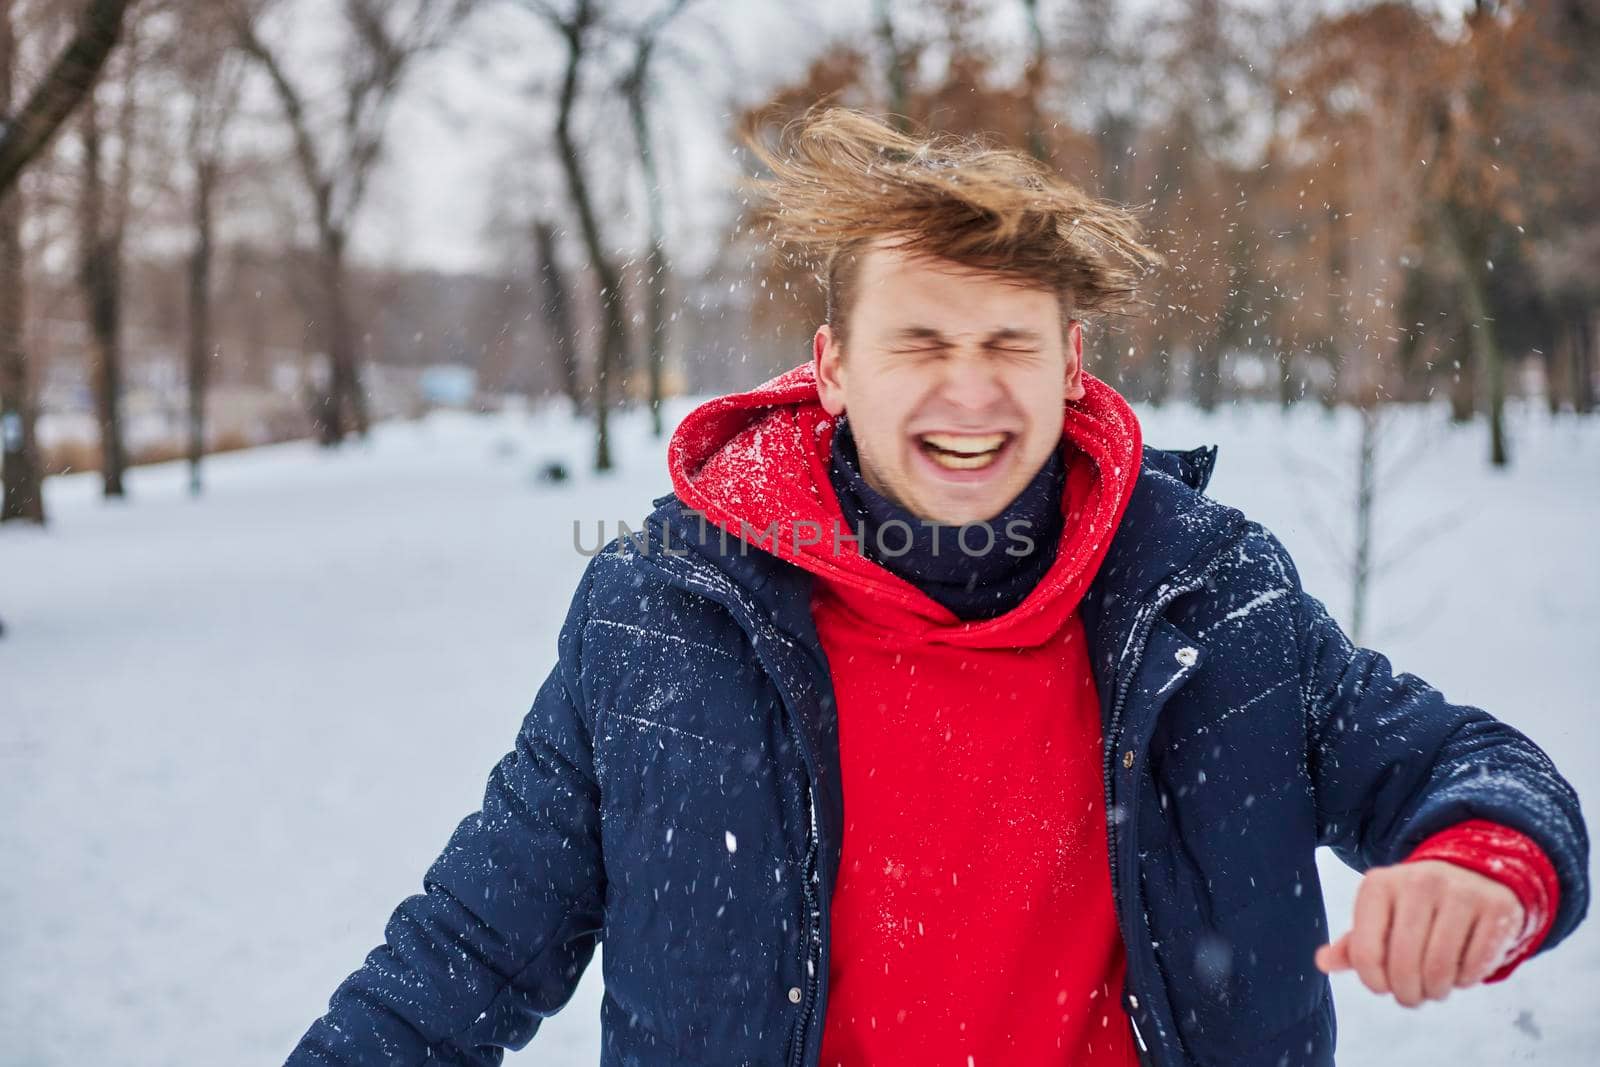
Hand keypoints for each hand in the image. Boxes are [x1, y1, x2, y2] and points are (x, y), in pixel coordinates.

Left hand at [1315, 860, 1524, 1006]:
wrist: (1474, 875)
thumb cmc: (1416, 907)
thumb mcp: (1381, 916)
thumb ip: (1355, 944)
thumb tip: (1322, 962)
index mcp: (1379, 884)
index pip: (1364, 953)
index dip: (1374, 983)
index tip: (1383, 987)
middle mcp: (1418, 881)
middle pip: (1404, 965)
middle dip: (1407, 993)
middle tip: (1412, 997)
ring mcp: (1460, 892)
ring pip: (1440, 969)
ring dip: (1437, 991)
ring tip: (1435, 988)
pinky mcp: (1496, 908)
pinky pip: (1476, 966)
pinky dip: (1466, 981)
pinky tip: (1461, 972)